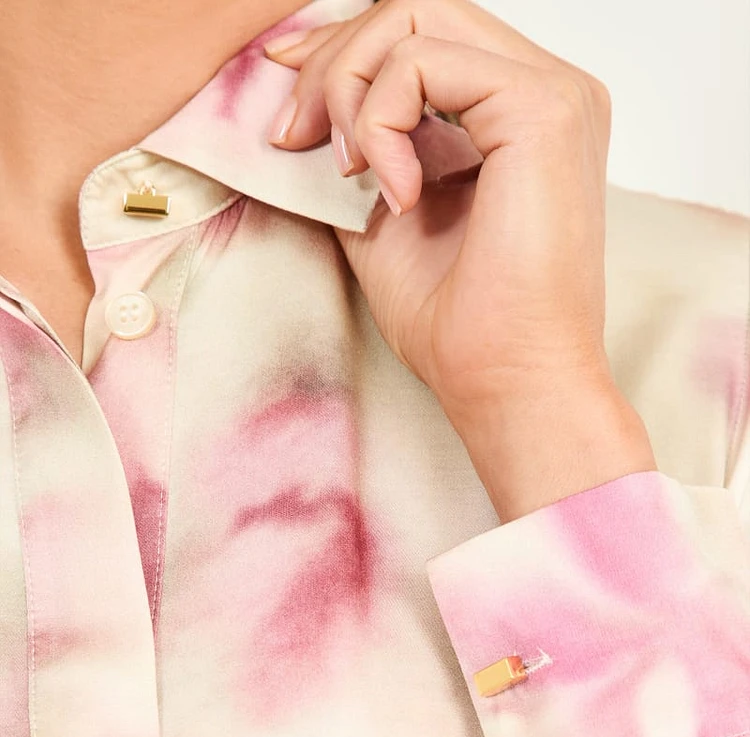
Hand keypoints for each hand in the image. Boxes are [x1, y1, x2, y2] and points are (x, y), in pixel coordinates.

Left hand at [264, 0, 655, 519]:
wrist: (506, 383)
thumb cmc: (459, 324)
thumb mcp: (379, 218)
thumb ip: (359, 150)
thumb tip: (301, 107)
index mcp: (516, 117)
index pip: (423, 36)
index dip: (343, 48)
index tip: (286, 95)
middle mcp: (544, 93)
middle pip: (416, 10)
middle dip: (335, 61)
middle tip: (295, 136)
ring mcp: (553, 95)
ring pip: (417, 17)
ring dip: (351, 87)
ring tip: (349, 171)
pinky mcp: (544, 110)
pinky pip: (425, 62)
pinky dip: (382, 120)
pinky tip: (391, 191)